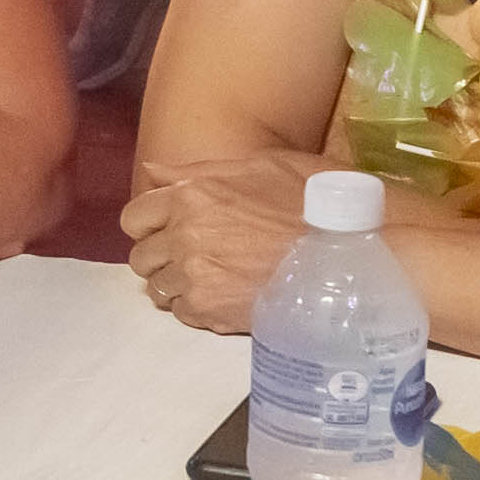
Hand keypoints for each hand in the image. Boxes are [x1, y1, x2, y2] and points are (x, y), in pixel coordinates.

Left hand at [119, 153, 320, 330]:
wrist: (346, 255)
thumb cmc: (311, 203)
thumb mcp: (260, 166)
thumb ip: (198, 170)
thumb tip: (153, 171)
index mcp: (192, 195)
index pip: (133, 216)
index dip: (148, 224)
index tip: (167, 229)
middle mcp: (184, 235)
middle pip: (141, 256)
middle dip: (160, 256)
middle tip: (193, 256)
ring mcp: (195, 276)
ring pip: (158, 288)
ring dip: (178, 284)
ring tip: (213, 278)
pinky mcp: (210, 310)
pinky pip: (182, 313)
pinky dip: (197, 307)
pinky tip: (225, 295)